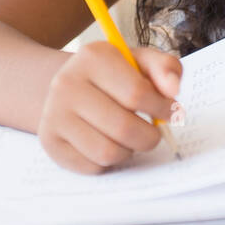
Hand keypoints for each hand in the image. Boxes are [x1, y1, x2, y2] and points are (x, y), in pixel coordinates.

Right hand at [38, 42, 182, 174]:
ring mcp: (54, 114)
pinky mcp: (50, 141)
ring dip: (128, 150)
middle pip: (124, 127)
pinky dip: (108, 162)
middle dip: (149, 136)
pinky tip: (108, 143)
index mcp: (93, 57)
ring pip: (108, 152)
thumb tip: (173, 89)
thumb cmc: (114, 76)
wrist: (70, 87)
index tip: (169, 111)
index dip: (162, 108)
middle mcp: (67, 83)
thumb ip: (166, 68)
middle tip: (153, 132)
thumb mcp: (141, 62)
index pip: (137, 93)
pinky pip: (92, 166)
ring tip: (129, 138)